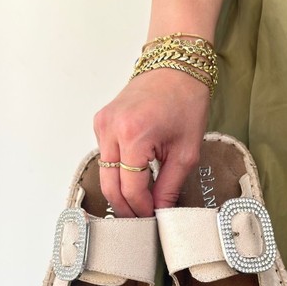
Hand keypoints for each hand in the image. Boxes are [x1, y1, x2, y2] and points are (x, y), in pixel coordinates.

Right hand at [93, 69, 209, 216]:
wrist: (176, 66)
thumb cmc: (186, 100)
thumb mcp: (186, 151)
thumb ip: (170, 186)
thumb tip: (161, 211)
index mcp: (134, 136)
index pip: (131, 189)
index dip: (142, 209)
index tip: (153, 219)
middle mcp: (111, 130)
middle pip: (110, 186)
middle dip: (126, 207)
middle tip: (142, 220)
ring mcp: (102, 125)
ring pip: (104, 174)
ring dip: (120, 191)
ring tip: (140, 202)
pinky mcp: (100, 122)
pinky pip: (105, 158)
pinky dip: (117, 173)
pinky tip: (134, 179)